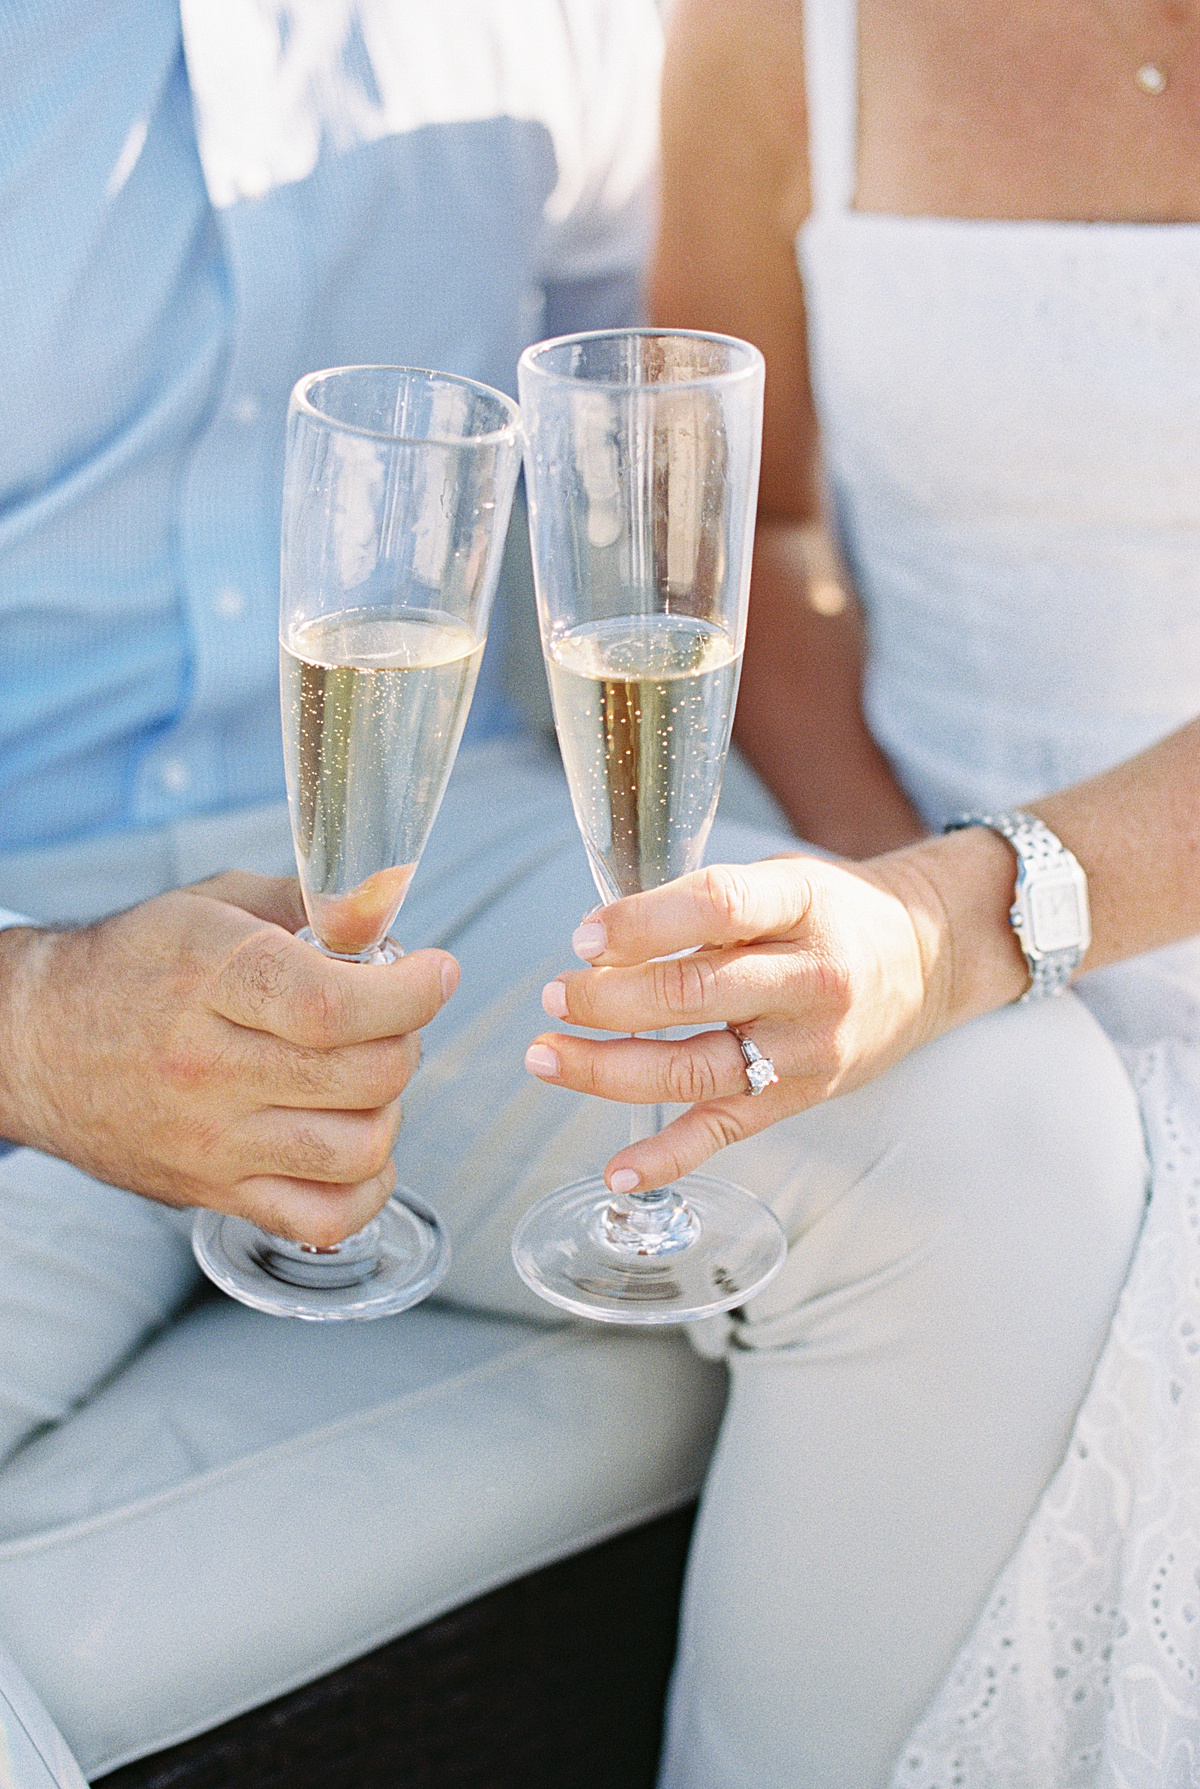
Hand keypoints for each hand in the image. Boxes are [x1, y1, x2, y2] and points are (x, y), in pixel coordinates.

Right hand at [0, 874, 458, 1246]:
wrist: (35, 1041)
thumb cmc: (131, 967)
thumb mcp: (212, 905)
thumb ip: (309, 905)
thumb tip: (386, 916)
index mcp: (210, 978)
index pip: (332, 1005)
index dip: (408, 993)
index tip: (435, 973)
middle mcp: (208, 1067)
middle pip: (363, 1076)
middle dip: (405, 1039)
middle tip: (393, 1019)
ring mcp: (210, 1140)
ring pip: (357, 1150)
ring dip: (389, 1110)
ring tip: (366, 1079)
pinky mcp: (212, 1191)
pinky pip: (323, 1217)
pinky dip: (365, 1189)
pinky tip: (355, 1147)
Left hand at [524, 842, 1022, 1192]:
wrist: (929, 961)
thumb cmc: (833, 914)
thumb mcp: (785, 881)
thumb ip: (708, 906)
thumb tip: (600, 944)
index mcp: (802, 904)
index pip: (716, 907)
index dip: (641, 923)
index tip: (583, 937)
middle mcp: (810, 978)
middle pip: (693, 992)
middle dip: (606, 1000)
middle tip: (552, 996)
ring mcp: (807, 1047)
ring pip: (694, 1067)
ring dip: (609, 1069)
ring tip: (547, 1057)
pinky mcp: (799, 1097)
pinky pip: (725, 1131)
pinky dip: (668, 1157)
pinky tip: (618, 1172)